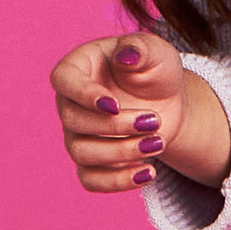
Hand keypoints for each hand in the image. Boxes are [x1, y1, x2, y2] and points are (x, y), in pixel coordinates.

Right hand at [49, 32, 230, 194]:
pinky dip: (118, 181)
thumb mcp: (155, 52)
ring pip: (82, 153)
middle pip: (74, 121)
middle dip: (116, 126)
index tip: (114, 104)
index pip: (63, 81)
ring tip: (158, 143)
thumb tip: (125, 56)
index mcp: (78, 68)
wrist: (167, 101)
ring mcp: (77, 134)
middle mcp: (70, 103)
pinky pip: (91, 180)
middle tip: (154, 121)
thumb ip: (140, 48)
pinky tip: (148, 172)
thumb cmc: (153, 69)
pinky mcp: (92, 162)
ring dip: (121, 152)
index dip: (83, 95)